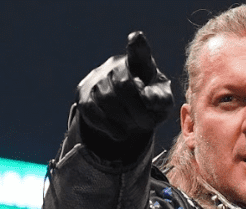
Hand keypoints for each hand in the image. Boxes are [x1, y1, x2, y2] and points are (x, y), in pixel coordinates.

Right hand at [75, 32, 173, 152]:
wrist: (126, 112)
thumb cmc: (149, 103)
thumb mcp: (162, 103)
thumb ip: (161, 100)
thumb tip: (148, 100)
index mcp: (140, 63)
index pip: (138, 50)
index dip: (137, 45)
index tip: (135, 38)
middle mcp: (116, 65)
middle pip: (123, 84)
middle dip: (137, 109)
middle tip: (148, 125)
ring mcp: (97, 78)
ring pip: (106, 99)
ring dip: (124, 119)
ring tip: (135, 128)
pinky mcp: (84, 95)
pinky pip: (92, 110)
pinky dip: (108, 126)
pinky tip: (120, 134)